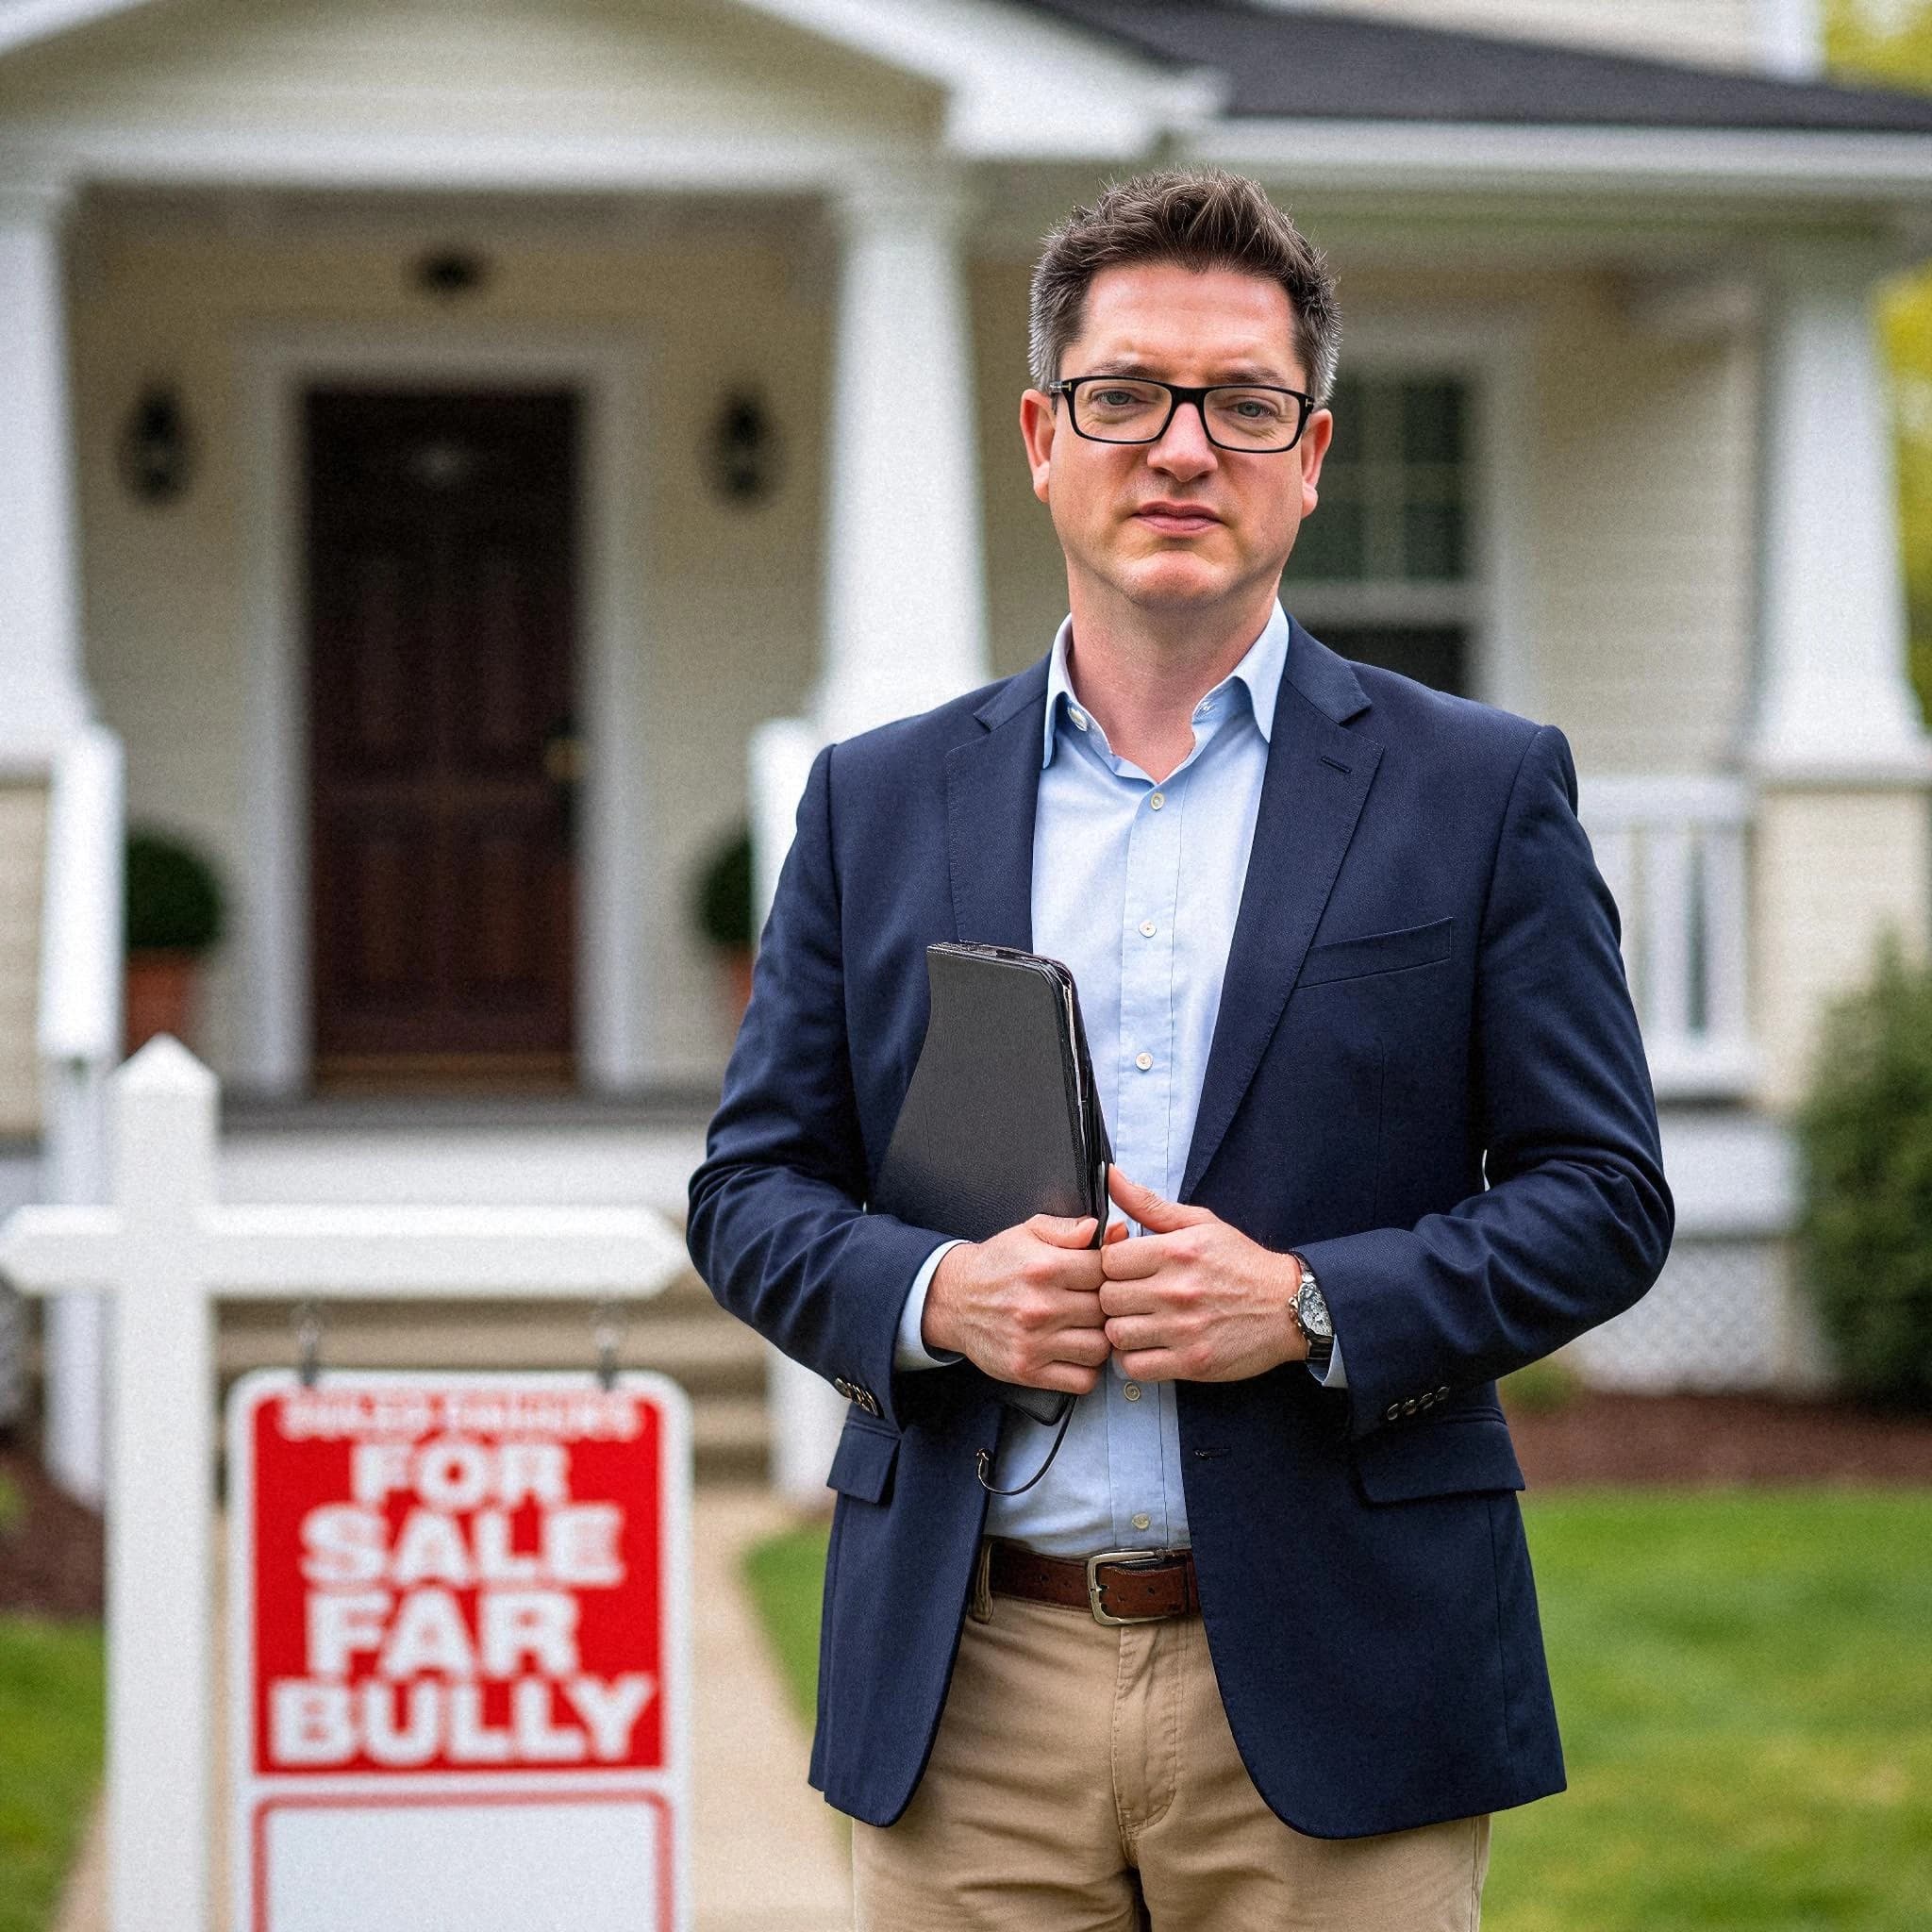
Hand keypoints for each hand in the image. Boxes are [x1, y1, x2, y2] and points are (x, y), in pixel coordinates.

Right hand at [923, 1213, 1126, 1394]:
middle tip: (1094, 1304)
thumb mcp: (1029, 1232)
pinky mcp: (1028, 1371)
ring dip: (1100, 1339)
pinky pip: (1082, 1380)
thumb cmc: (996, 1265)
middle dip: (1106, 1307)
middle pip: (1105, 1311)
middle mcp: (1040, 1306)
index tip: (1101, 1277)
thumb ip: (1069, 1228)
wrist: (954, 1300)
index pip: (1105, 1272)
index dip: (1110, 1273)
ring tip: (1087, 1328)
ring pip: (1100, 1348)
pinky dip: (1087, 1370)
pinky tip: (1076, 1353)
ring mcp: (1034, 1342)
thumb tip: (1111, 1229)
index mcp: (1045, 1267)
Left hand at [1099, 1170, 1304, 1382]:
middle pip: (1107, 1298)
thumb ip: (1149, 1204)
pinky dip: (1132, 1359)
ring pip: (1115, 1334)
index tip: (1122, 1270)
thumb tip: (1111, 1176)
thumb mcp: (1200, 1223)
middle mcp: (1177, 1291)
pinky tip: (1145, 1346)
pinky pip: (1134, 1367)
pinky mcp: (1191, 1363)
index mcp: (1177, 1251)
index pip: (1108, 1260)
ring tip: (1136, 1321)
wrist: (1289, 1306)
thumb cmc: (1241, 1263)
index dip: (1109, 1265)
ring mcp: (1184, 1330)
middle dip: (1112, 1297)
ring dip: (1119, 1329)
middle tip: (1129, 1297)